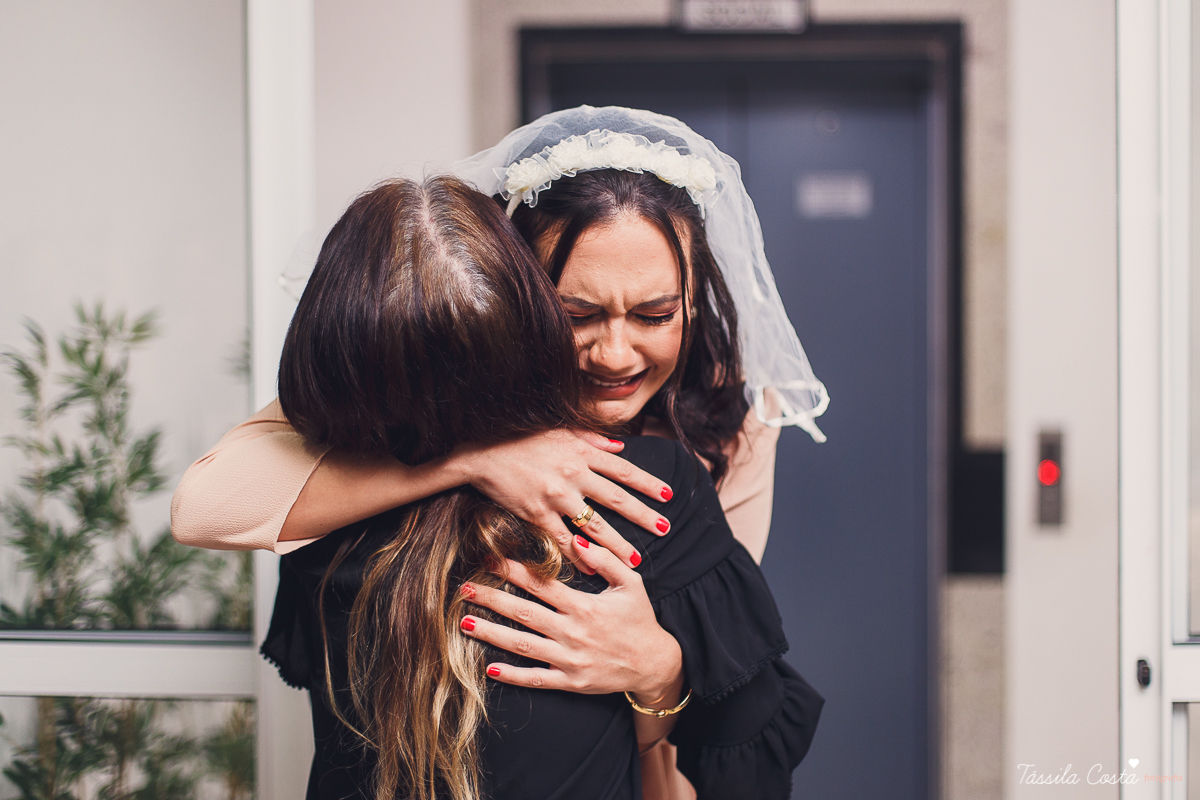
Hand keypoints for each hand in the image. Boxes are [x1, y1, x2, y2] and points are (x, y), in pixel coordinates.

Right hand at [453, 429, 672, 567]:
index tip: (668, 495)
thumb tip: (621, 447)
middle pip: (616, 498)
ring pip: (595, 525)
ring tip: (636, 560)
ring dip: (618, 544)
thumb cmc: (522, 440)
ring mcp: (556, 496)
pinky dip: (580, 556)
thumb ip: (593, 440)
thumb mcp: (561, 431)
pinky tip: (594, 568)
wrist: (482, 453)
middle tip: (665, 528)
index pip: (623, 470)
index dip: (648, 483)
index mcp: (581, 453)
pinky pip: (564, 539)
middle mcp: (573, 474)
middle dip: (643, 515)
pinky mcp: (537, 514)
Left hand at [459, 537, 682, 702]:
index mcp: (585, 606)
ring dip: (493, 634)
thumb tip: (578, 541)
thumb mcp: (630, 583)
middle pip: (525, 612)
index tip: (489, 559)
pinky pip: (537, 680)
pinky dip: (513, 676)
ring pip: (524, 646)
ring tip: (465, 622)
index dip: (513, 570)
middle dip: (493, 599)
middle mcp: (573, 632)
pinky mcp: (571, 682)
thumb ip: (606, 560)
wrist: (654, 664)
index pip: (542, 584)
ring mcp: (570, 660)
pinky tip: (490, 669)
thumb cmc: (640, 619)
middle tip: (464, 588)